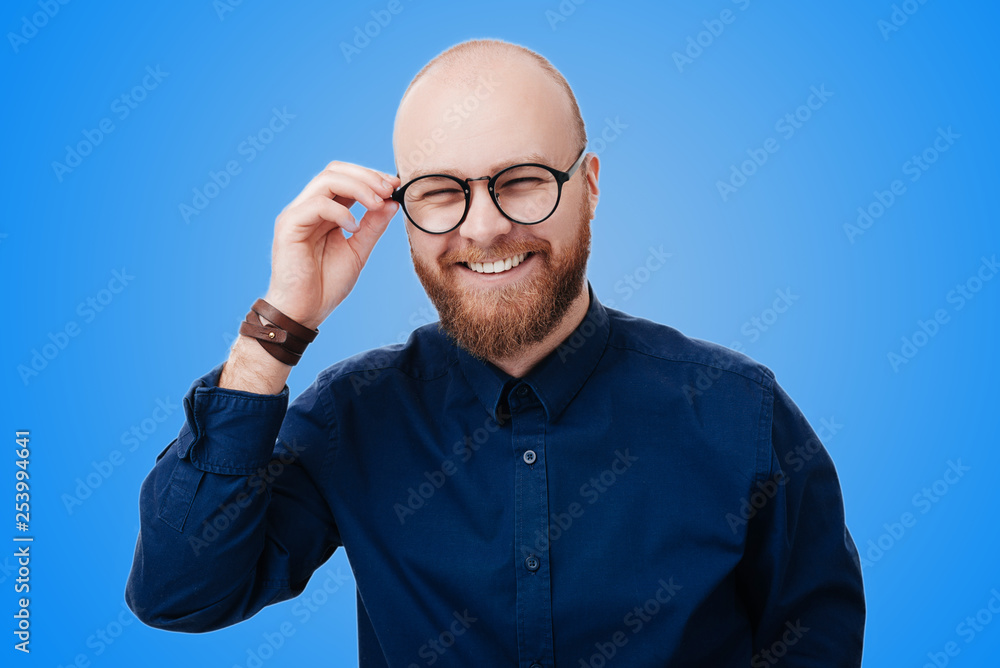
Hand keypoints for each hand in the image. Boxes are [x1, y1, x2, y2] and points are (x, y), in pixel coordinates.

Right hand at [262, 161, 400, 329]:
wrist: (304, 312)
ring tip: (377, 203)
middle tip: (390, 188)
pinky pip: (317, 205)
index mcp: (323, 211)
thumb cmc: (325, 285)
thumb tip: (392, 202)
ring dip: (358, 187)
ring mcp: (296, 214)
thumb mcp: (358, 251)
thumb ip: (373, 226)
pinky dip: (340, 211)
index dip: (371, 177)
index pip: (345, 178)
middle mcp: (308, 207)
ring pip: (326, 180)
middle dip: (367, 176)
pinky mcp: (288, 226)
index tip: (395, 186)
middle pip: (335, 171)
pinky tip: (353, 227)